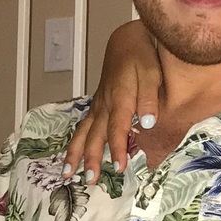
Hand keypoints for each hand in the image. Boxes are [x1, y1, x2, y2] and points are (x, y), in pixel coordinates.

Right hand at [62, 21, 160, 182]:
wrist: (126, 40)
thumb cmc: (142, 55)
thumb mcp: (152, 72)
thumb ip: (149, 98)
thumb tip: (150, 123)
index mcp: (120, 97)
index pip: (118, 127)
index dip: (118, 148)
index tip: (119, 167)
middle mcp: (106, 104)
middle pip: (96, 134)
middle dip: (91, 158)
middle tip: (90, 180)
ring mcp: (99, 104)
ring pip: (84, 131)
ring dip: (76, 153)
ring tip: (67, 174)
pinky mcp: (97, 103)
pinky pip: (83, 125)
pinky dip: (76, 141)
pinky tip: (72, 155)